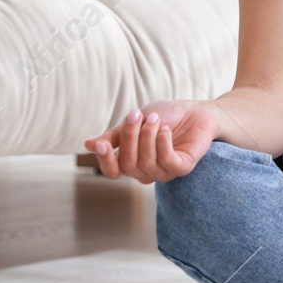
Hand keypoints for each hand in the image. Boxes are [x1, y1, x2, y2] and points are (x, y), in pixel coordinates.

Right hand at [83, 99, 219, 182]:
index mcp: (132, 161)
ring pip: (146, 162)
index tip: (101, 143)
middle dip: (129, 137)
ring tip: (155, 118)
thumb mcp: (134, 122)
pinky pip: (166, 161)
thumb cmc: (165, 116)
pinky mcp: (182, 168)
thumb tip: (87, 144)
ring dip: (147, 136)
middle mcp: (147, 171)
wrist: (196, 110)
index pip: (112, 172)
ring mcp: (165, 172)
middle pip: (127, 164)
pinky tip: (164, 129)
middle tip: (137, 114)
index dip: (105, 160)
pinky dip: (162, 143)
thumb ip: (114, 136)